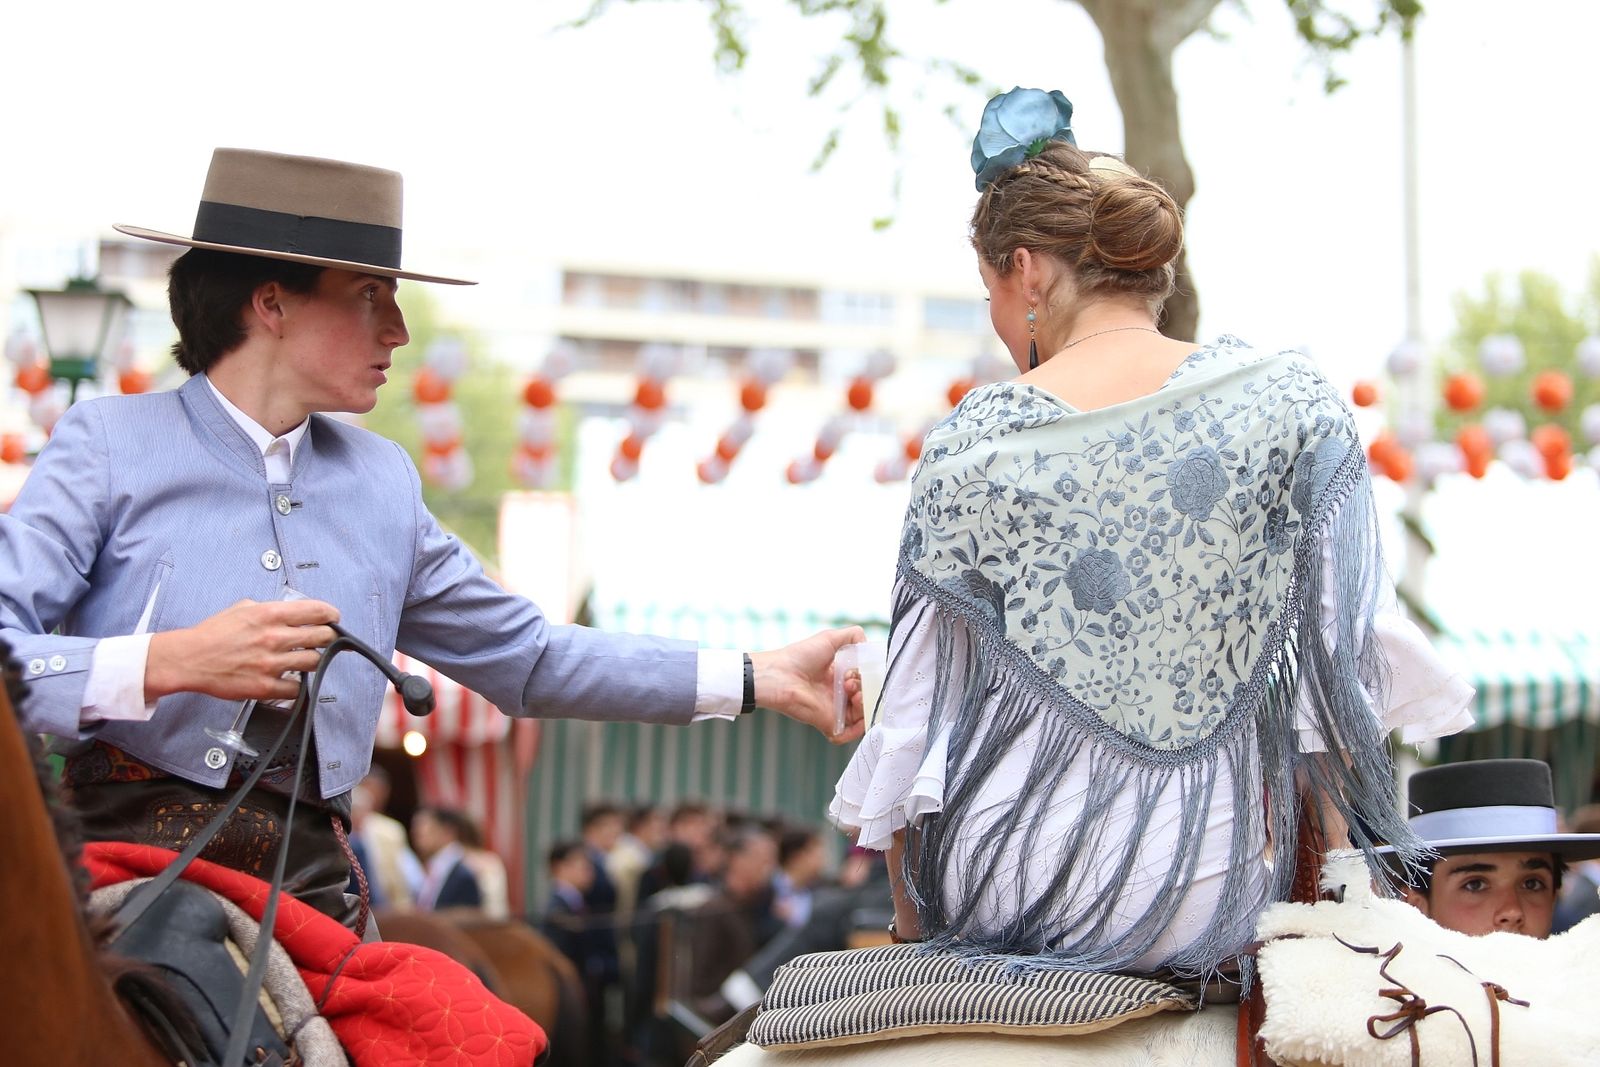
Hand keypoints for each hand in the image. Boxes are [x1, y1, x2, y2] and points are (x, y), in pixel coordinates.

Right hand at [144, 598, 340, 702]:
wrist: (189, 659)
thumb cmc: (213, 634)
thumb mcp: (243, 608)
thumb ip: (270, 609)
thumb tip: (292, 612)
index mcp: (269, 614)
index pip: (317, 611)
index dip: (331, 615)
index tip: (333, 618)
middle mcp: (274, 638)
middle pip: (323, 637)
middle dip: (327, 637)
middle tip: (324, 639)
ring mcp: (271, 663)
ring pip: (314, 661)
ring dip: (313, 660)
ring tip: (304, 658)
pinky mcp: (265, 686)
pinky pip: (297, 688)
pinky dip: (297, 684)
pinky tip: (290, 678)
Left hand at [750, 625, 866, 743]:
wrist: (779, 675)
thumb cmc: (799, 656)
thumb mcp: (829, 638)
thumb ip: (852, 635)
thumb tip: (867, 644)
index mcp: (838, 675)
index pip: (864, 680)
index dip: (868, 676)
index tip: (864, 669)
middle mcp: (837, 694)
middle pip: (865, 698)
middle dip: (868, 690)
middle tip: (853, 682)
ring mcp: (833, 709)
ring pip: (860, 716)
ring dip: (865, 706)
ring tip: (855, 694)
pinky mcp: (827, 723)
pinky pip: (847, 735)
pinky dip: (857, 729)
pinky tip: (857, 711)